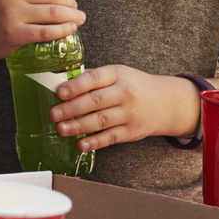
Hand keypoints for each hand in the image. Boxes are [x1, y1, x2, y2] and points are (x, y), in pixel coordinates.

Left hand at [48, 66, 199, 151]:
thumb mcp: (118, 73)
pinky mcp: (131, 131)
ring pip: (101, 120)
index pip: (94, 78)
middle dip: (72, 108)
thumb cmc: (134, 85)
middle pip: (95, 101)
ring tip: (61, 129)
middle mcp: (124, 93)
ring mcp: (129, 113)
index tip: (60, 92)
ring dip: (79, 126)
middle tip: (54, 114)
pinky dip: (95, 142)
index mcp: (118, 74)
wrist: (165, 102)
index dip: (76, 86)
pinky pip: (111, 137)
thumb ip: (94, 78)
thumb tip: (63, 84)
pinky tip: (81, 144)